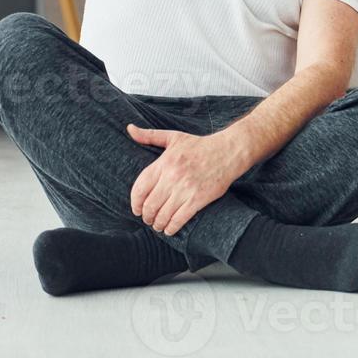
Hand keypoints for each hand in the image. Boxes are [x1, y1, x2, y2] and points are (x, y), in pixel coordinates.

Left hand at [127, 124, 251, 235]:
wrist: (228, 151)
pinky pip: (179, 219)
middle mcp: (172, 176)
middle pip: (150, 205)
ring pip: (163, 214)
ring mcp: (185, 189)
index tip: (137, 209)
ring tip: (158, 225)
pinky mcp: (199, 199)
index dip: (135, 203)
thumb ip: (149, 136)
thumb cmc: (199, 145)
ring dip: (158, 223)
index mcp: (164, 163)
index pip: (140, 188)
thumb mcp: (173, 137)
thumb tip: (129, 128)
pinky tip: (169, 229)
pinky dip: (171, 227)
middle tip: (149, 219)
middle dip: (147, 216)